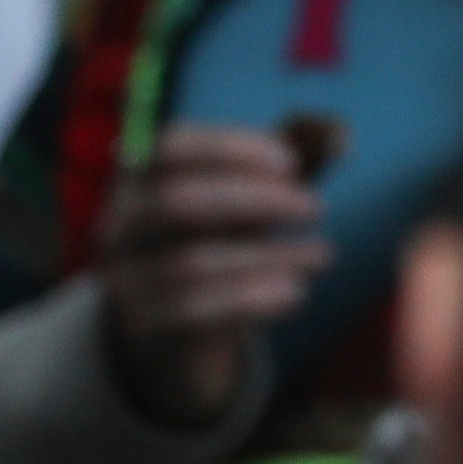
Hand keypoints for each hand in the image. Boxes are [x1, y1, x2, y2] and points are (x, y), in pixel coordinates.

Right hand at [91, 120, 331, 436]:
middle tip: (315, 207)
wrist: (179, 326)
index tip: (292, 162)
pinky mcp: (143, 326)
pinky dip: (253, 300)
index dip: (231, 148)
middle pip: (177, 202)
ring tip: (322, 255)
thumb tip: (341, 138)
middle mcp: (121, 224)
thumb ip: (281, 167)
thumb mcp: (243, 197)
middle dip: (254, 200)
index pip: (171, 146)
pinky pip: (197, 312)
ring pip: (193, 262)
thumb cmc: (218, 238)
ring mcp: (126, 278)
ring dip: (268, 256)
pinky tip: (296, 292)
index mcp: (138, 175)